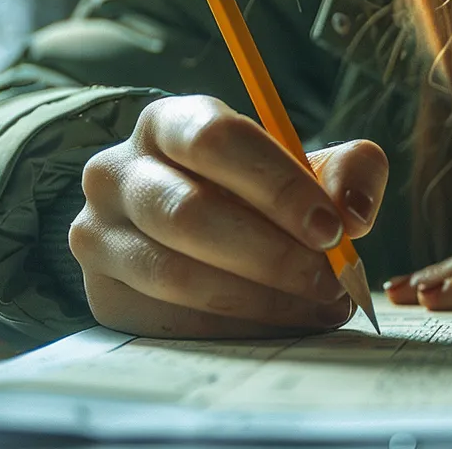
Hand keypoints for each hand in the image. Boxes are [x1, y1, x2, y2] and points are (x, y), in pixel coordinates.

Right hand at [70, 95, 388, 337]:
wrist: (178, 234)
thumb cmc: (248, 195)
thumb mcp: (298, 170)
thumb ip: (343, 173)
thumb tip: (353, 212)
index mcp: (166, 123)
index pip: (213, 139)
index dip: (277, 185)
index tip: (331, 228)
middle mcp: (116, 173)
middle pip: (187, 212)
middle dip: (271, 254)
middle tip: (329, 281)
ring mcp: (99, 235)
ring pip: (175, 273)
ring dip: (259, 299)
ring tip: (316, 307)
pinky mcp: (103, 294)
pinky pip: (171, 319)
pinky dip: (237, 328)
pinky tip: (281, 325)